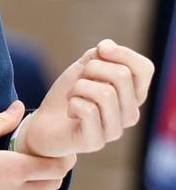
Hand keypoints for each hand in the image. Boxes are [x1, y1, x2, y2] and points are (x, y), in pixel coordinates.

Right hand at [0, 100, 75, 189]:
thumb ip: (2, 121)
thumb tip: (19, 107)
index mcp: (14, 169)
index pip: (55, 168)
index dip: (64, 158)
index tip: (64, 150)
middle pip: (52, 185)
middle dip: (56, 171)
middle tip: (50, 158)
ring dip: (45, 188)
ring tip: (36, 174)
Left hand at [16, 39, 153, 158]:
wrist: (45, 123)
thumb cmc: (70, 94)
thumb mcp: (85, 67)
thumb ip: (101, 54)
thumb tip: (106, 48)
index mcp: (133, 95)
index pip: (145, 69)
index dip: (122, 53)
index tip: (100, 51)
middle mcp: (130, 114)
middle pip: (122, 76)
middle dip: (92, 68)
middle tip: (80, 79)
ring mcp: (114, 130)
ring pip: (105, 93)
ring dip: (79, 86)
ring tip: (72, 95)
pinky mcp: (95, 142)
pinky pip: (88, 110)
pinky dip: (72, 102)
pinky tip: (70, 111)